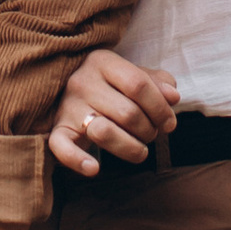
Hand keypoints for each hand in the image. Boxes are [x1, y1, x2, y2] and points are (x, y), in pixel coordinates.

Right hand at [48, 47, 178, 177]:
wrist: (66, 91)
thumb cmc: (110, 86)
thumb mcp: (133, 75)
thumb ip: (157, 83)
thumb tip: (172, 97)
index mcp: (103, 62)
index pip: (138, 84)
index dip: (160, 108)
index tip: (169, 124)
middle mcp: (82, 81)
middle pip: (127, 113)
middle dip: (149, 130)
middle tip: (151, 135)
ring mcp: (68, 106)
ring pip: (104, 133)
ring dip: (130, 148)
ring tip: (139, 150)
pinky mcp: (58, 130)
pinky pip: (62, 147)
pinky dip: (78, 161)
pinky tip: (94, 168)